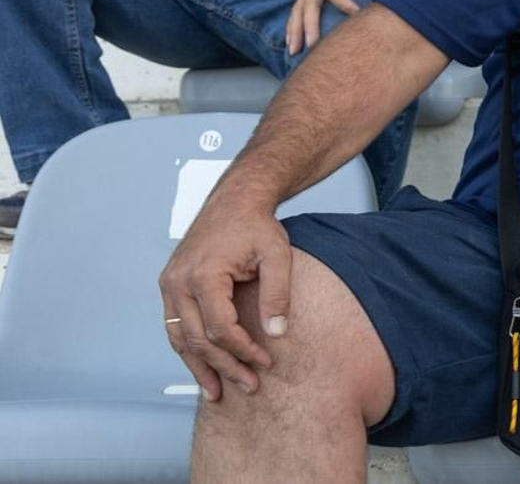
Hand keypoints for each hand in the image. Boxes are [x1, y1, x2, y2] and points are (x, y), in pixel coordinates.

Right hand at [158, 192, 292, 400]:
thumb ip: (277, 294)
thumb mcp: (277, 254)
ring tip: (218, 392)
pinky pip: (176, 326)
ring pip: (181, 338)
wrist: (235, 200)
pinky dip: (188, 349)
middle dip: (224, 367)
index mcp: (203, 274)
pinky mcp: (170, 285)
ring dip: (200, 367)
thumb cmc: (256, 225)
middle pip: (199, 339)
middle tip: (249, 386)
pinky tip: (202, 366)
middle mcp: (178, 281)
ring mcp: (169, 284)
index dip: (244, 351)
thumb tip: (276, 334)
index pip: (221, 328)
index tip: (265, 363)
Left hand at [286, 0, 384, 55]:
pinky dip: (341, 1)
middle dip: (296, 33)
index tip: (294, 47)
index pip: (302, 11)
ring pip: (308, 5)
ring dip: (308, 24)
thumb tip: (388, 6)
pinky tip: (352, 12)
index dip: (297, 28)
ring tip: (312, 42)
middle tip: (294, 52)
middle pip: (299, 12)